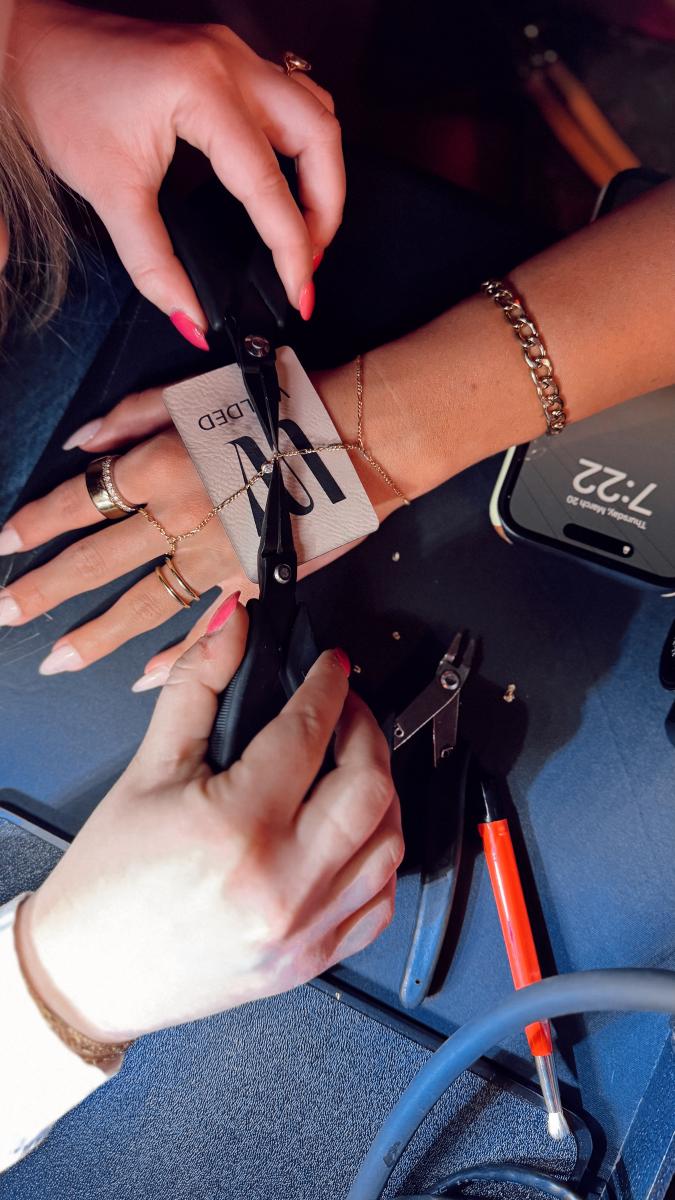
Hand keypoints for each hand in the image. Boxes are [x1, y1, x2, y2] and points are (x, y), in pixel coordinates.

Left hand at [0, 386, 252, 670]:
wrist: (357, 442)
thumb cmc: (280, 407)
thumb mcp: (196, 391)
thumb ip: (131, 415)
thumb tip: (80, 444)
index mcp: (162, 464)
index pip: (80, 502)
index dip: (36, 525)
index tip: (5, 544)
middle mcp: (181, 518)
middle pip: (97, 563)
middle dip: (46, 591)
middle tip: (8, 614)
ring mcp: (218, 559)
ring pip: (143, 605)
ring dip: (96, 637)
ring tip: (58, 660)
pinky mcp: (254, 582)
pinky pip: (207, 627)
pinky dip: (176, 656)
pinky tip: (143, 678)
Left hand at [7, 1, 343, 327]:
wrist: (31, 44)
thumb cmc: (60, 96)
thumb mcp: (109, 193)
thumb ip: (154, 265)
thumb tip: (190, 316)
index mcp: (201, 90)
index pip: (268, 184)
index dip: (292, 249)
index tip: (299, 292)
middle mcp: (229, 63)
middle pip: (320, 137)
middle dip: (325, 209)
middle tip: (308, 261)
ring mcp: (233, 53)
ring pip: (317, 112)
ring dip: (322, 173)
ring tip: (304, 226)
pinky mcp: (228, 57)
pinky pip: (295, 96)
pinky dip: (303, 145)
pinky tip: (287, 178)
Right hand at [16, 612, 402, 1040]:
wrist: (88, 972)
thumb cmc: (109, 884)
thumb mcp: (148, 769)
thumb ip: (197, 686)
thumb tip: (232, 626)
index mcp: (237, 828)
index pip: (308, 732)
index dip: (327, 686)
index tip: (332, 667)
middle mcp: (282, 883)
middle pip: (369, 786)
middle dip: (367, 730)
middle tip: (347, 708)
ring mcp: (304, 929)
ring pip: (388, 844)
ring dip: (383, 792)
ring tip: (354, 764)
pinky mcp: (311, 961)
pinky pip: (379, 905)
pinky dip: (381, 859)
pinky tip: (358, 833)